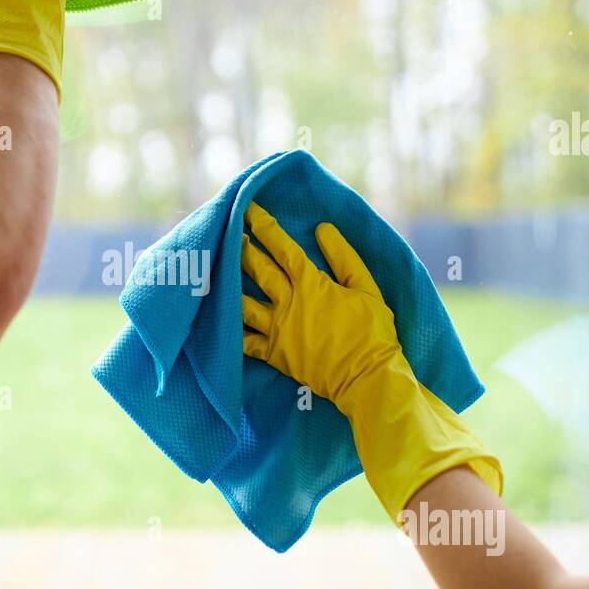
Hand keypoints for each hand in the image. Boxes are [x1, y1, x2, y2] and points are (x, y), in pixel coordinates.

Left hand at [240, 200, 502, 520]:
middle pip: (258, 270)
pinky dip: (230, 330)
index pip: (282, 248)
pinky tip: (216, 320)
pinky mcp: (274, 354)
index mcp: (311, 285)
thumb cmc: (372, 332)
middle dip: (242, 248)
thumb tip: (322, 229)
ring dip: (229, 284)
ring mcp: (277, 330)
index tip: (250, 210)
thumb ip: (344, 257)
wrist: (366, 378)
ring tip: (216, 271)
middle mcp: (288, 304)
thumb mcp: (366, 288)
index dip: (265, 227)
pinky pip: (245, 341)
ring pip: (245, 302)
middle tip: (226, 230)